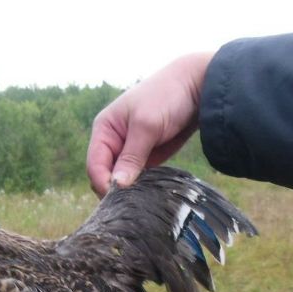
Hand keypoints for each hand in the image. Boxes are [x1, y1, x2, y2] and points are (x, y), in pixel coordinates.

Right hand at [87, 51, 214, 196]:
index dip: (103, 183)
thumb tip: (117, 185)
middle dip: (114, 190)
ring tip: (142, 201)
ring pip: (120, 180)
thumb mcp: (146, 125)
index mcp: (104, 130)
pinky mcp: (146, 159)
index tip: (118, 198)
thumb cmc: (166, 97)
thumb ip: (131, 156)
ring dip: (129, 192)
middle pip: (104, 176)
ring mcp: (129, 152)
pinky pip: (137, 180)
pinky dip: (141, 189)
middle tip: (132, 203)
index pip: (94, 164)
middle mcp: (113, 143)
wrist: (197, 89)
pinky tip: (150, 196)